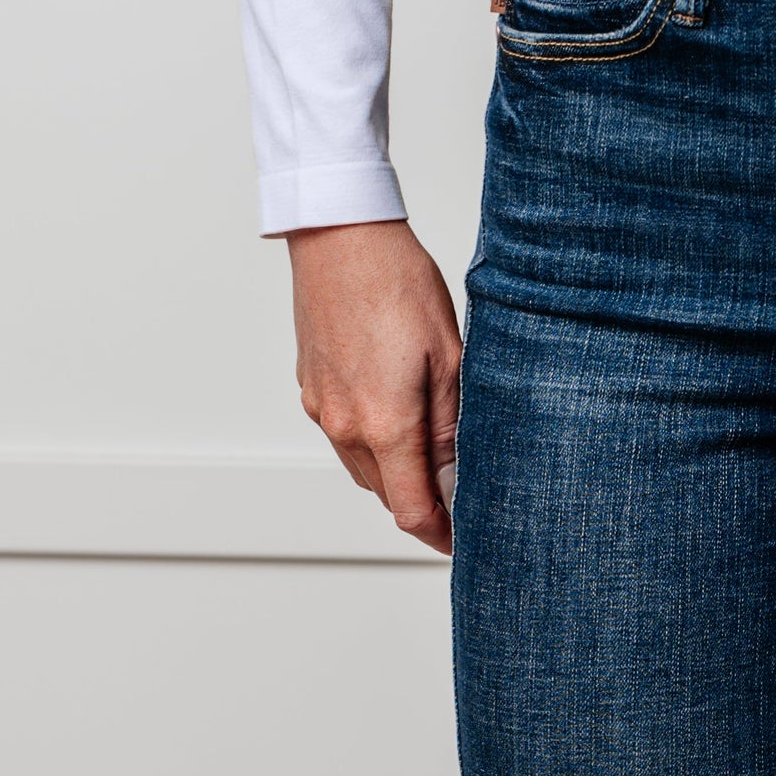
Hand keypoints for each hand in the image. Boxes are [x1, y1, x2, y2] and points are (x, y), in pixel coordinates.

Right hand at [288, 220, 461, 554]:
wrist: (340, 235)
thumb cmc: (400, 285)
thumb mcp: (450, 359)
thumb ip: (450, 432)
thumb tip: (456, 485)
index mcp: (385, 426)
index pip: (412, 512)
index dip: (441, 536)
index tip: (464, 540)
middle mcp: (346, 428)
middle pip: (388, 497)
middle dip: (424, 506)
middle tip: (461, 496)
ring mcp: (323, 410)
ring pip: (365, 471)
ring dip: (398, 476)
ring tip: (434, 457)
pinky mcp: (311, 390)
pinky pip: (346, 439)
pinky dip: (374, 446)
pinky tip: (398, 418)